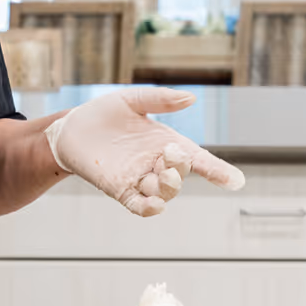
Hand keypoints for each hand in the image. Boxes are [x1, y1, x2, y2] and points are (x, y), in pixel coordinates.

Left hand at [41, 88, 244, 216]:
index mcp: (167, 143)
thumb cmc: (103, 113)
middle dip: (180, 168)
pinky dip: (148, 208)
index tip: (236, 181)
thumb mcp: (132, 100)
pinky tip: (155, 206)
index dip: (218, 171)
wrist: (70, 128)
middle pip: (180, 175)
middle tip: (172, 154)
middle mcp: (157, 164)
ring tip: (163, 174)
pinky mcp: (118, 188)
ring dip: (167, 186)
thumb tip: (190, 97)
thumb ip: (160, 99)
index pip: (199, 160)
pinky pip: (138, 204)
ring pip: (162, 191)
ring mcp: (138, 178)